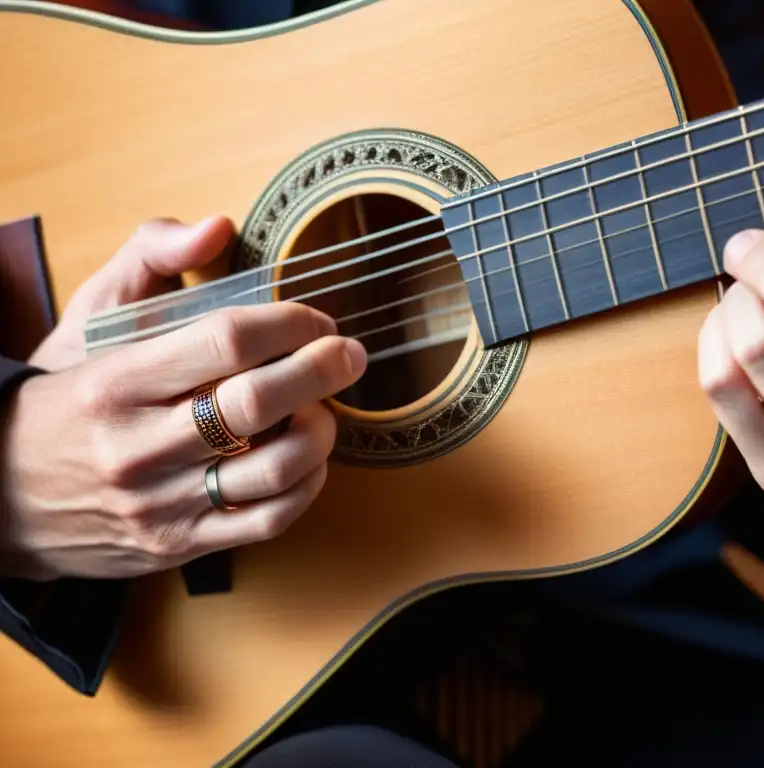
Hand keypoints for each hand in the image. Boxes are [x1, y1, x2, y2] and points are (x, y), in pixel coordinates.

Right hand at [0, 218, 366, 579]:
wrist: (4, 496)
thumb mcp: (91, 316)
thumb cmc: (66, 396)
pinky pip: (268, 520)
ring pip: (273, 468)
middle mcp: (137, 444)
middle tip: (349, 354)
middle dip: (323, 369)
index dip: (290, 323)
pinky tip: (310, 458)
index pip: (225, 340)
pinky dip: (308, 486)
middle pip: (258, 403)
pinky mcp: (179, 543)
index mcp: (115, 380)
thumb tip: (218, 227)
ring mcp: (160, 502)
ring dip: (321, 432)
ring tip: (326, 409)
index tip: (315, 318)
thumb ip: (150, 256)